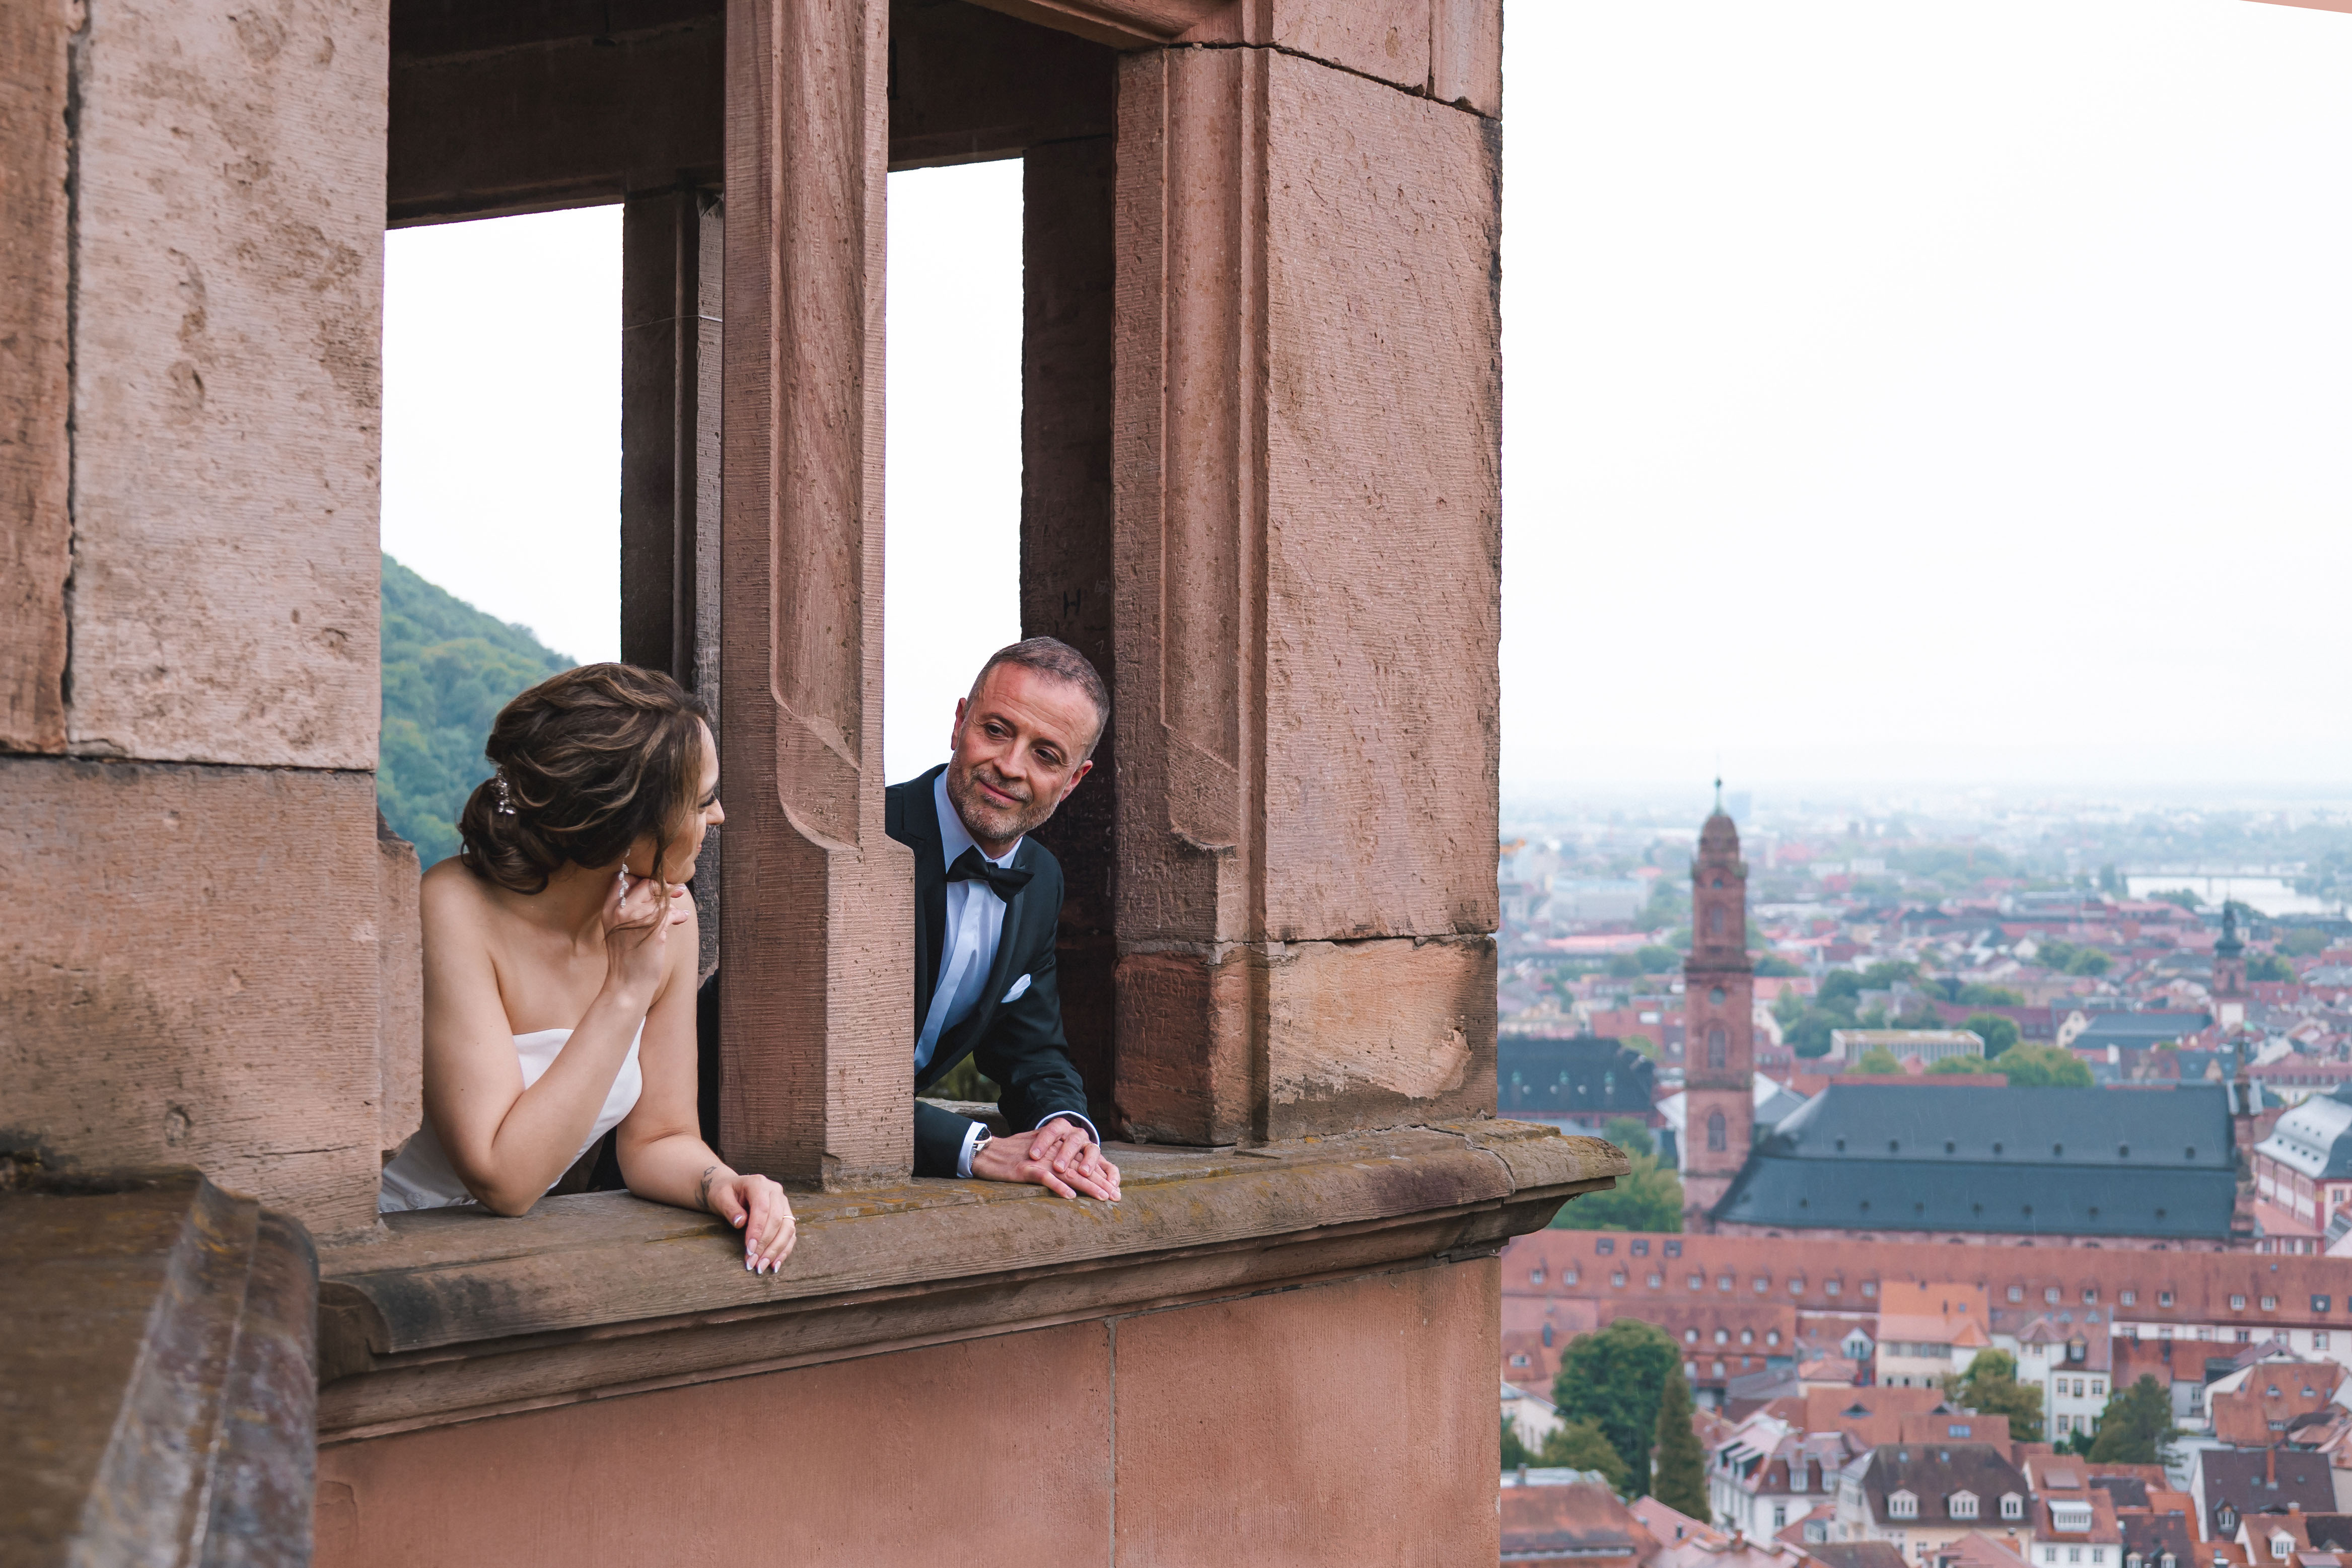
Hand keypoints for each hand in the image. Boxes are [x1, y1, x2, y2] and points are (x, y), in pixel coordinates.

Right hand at [603, 870, 689, 1002]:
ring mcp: (636, 918)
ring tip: (679, 910)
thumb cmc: (626, 958)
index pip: (622, 879)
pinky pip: (671, 912)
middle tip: (678, 889)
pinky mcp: (653, 928)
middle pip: (645, 884)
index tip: (654, 882)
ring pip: (660, 897)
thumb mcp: (618, 930)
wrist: (627, 983)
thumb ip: (628, 911)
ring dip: (673, 902)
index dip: (640, 878)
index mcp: (608, 910)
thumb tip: (652, 893)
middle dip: (663, 885)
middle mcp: (620, 911)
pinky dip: (679, 915)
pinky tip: (682, 919)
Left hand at [704, 1167, 796, 1272]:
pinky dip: (784, 1250)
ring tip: (762, 1266)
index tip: (749, 1249)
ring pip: (787, 1228)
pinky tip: (775, 1264)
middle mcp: (775, 1192)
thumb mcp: (720, 1197)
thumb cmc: (724, 1193)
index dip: (757, 1231)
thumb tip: (740, 1222)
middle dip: (766, 1245)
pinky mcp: (786, 1215)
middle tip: (753, 1263)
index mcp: (759, 1184)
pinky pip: (790, 1234)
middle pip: (777, 1220)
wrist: (730, 1189)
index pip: (763, 1209)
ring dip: (776, 1250)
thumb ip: (729, 1208)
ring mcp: (783, 1203)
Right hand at [972, 1117, 1120, 1201]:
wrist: (986, 1152)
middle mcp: (1052, 1153)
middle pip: (1081, 1168)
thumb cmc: (1013, 1153)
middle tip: (1117, 1196)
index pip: (1083, 1162)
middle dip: (1100, 1183)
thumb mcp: (1039, 1151)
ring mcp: (1039, 1161)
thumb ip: (1057, 1158)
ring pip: (1068, 1173)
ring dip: (1087, 1186)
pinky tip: (1070, 1196)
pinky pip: (1045, 1178)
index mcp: (1057, 1149)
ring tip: (1102, 1197)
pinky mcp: (1025, 1169)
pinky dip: (1058, 1187)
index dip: (1100, 1174)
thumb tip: (1074, 1173)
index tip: (1115, 1189)